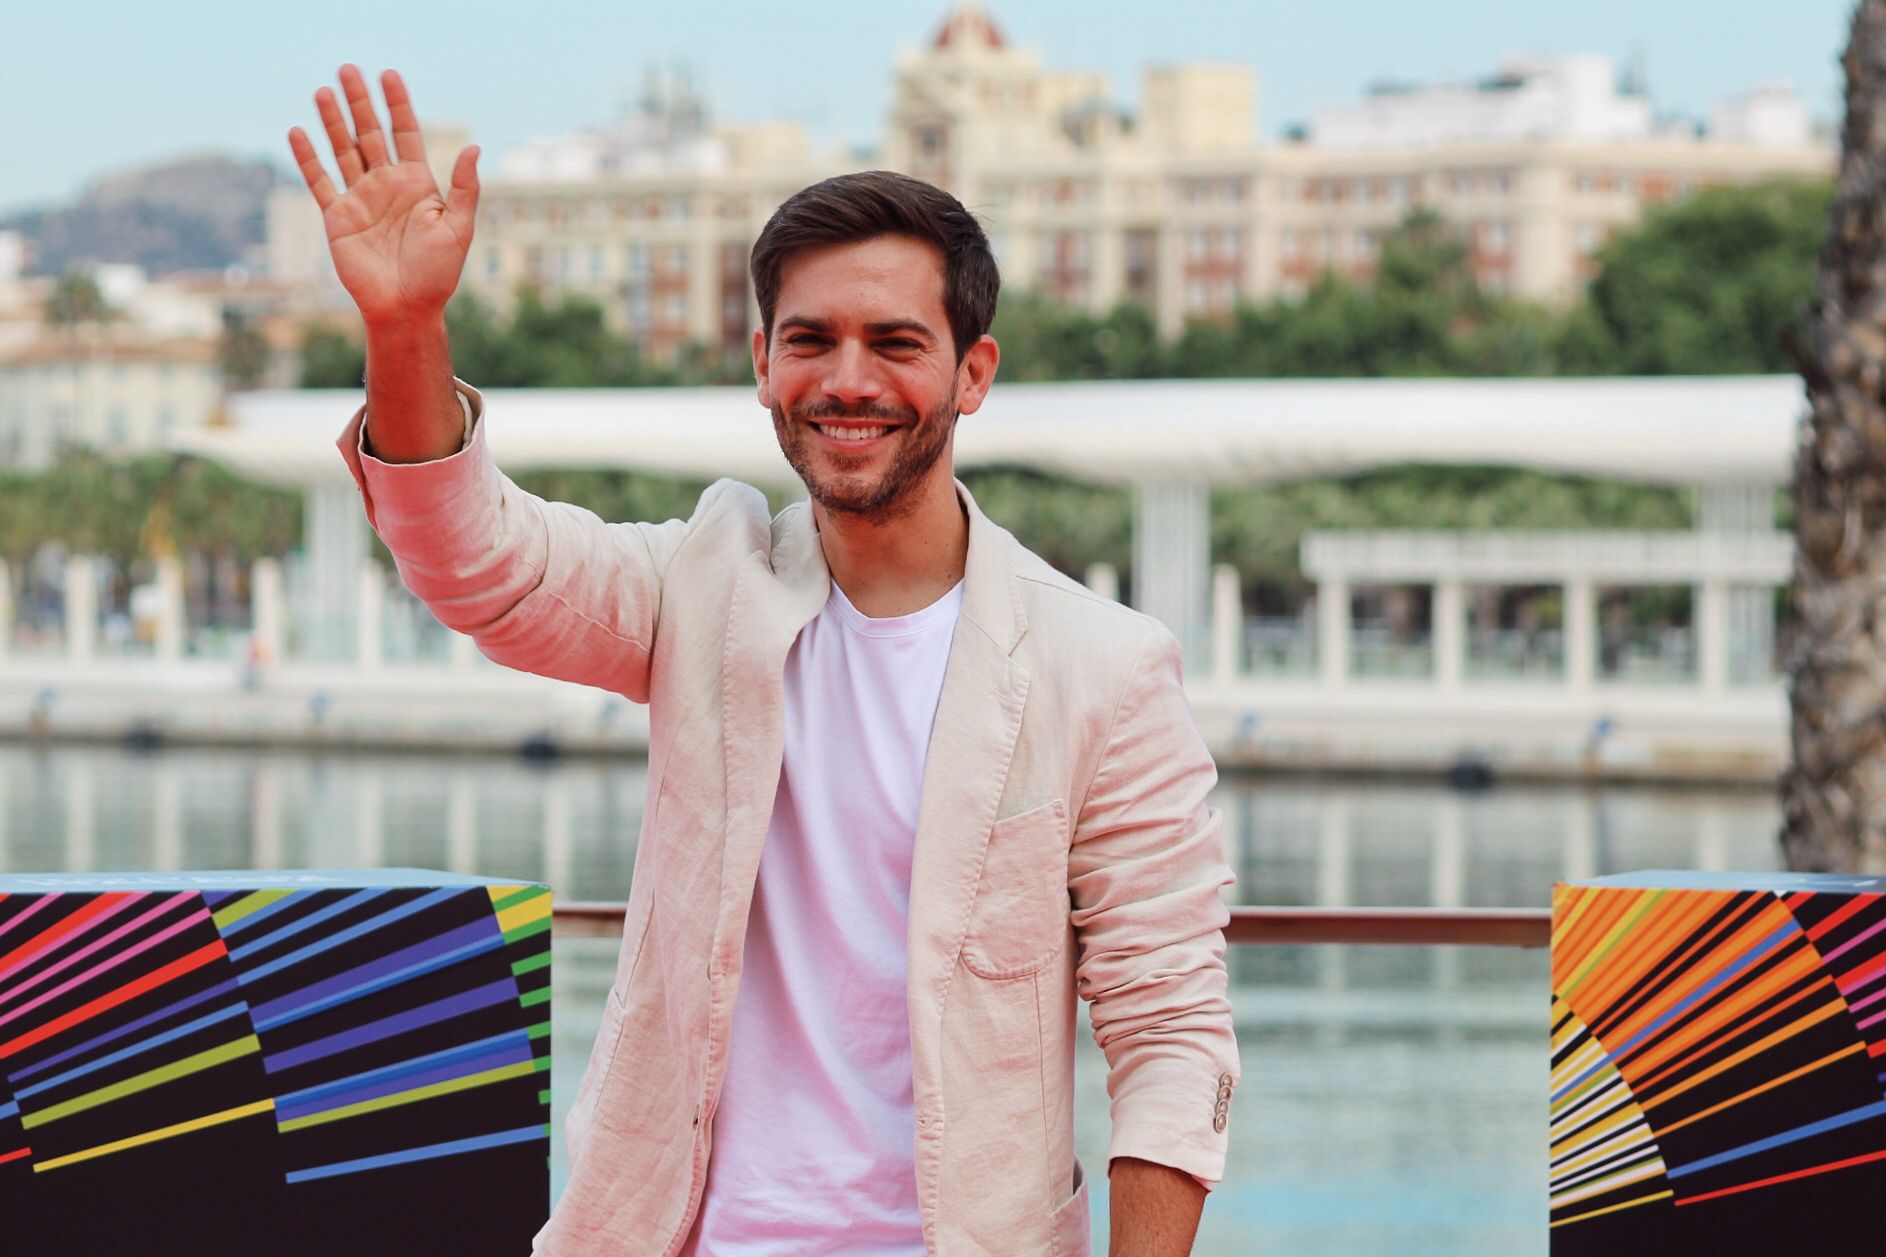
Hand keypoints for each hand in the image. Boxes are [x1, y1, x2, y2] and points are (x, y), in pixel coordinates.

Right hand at [287, 66, 478, 328]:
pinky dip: (308, 158)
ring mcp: (361, 199)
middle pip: (371, 133)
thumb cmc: (438, 274)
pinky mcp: (338, 218)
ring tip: (324, 91)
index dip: (398, 104)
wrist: (406, 308)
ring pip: (344, 150)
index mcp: (418, 184)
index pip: (406, 133)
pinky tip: (299, 132)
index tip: (390, 75)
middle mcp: (387, 185)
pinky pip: (320, 182)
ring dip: (333, 122)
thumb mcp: (459, 229)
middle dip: (360, 102)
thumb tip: (474, 147)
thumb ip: (465, 188)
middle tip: (348, 68)